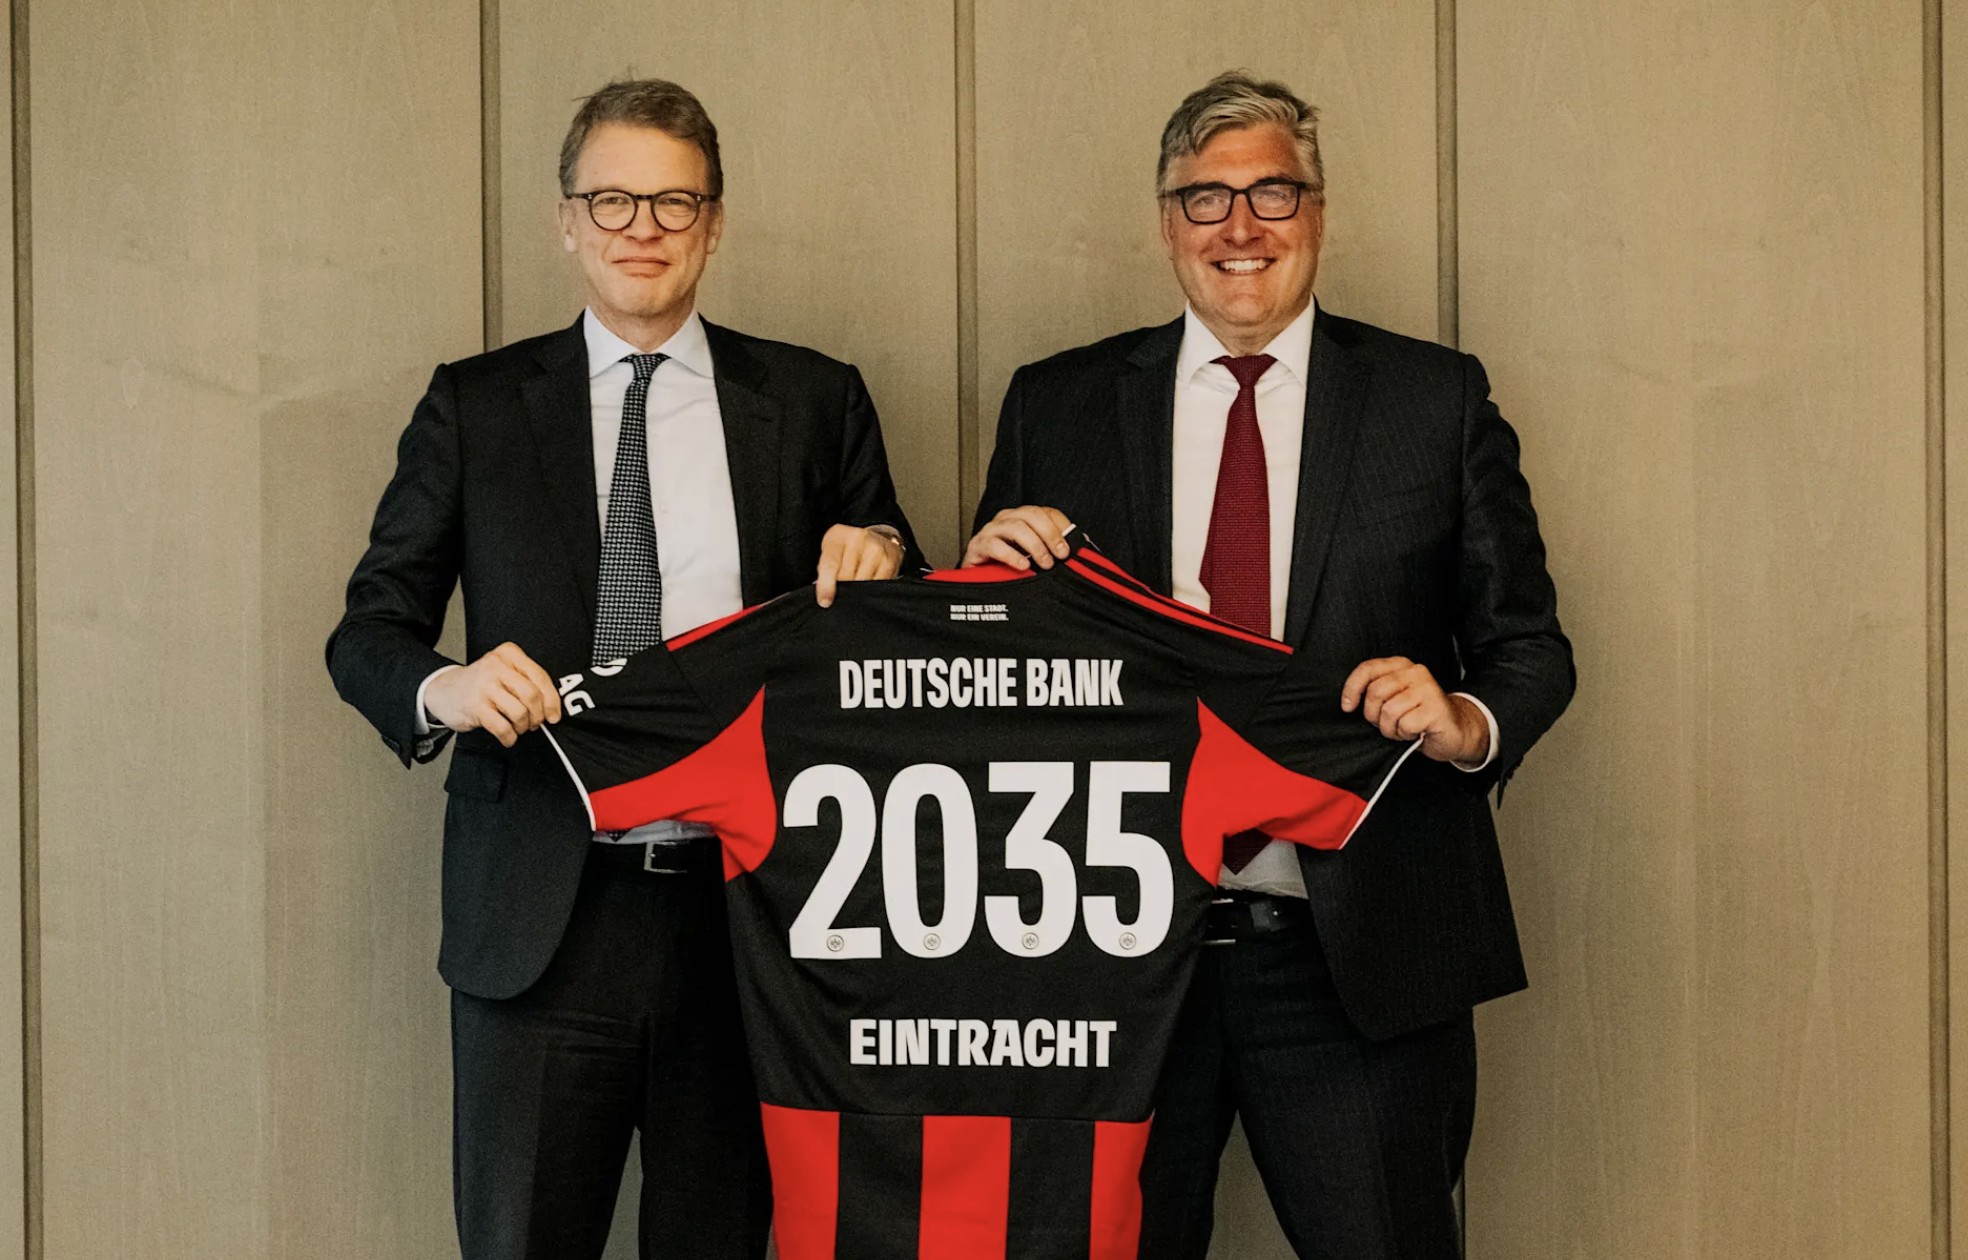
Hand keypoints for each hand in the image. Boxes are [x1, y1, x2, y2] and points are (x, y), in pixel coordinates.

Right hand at [424, 642, 562, 747]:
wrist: (442, 690)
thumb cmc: (481, 684)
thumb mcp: (504, 671)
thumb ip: (526, 681)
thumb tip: (552, 707)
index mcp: (508, 654)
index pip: (540, 677)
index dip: (552, 700)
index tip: (554, 715)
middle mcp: (496, 666)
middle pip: (532, 696)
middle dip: (538, 715)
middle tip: (534, 723)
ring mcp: (484, 686)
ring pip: (520, 712)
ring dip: (523, 727)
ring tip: (518, 727)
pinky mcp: (475, 706)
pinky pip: (503, 727)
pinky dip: (510, 737)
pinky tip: (507, 737)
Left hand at [816, 523, 905, 607]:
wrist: (877, 538)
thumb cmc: (847, 548)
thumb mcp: (831, 551)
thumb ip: (825, 571)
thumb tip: (825, 596)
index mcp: (838, 536)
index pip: (830, 564)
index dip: (826, 585)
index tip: (825, 602)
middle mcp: (858, 539)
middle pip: (846, 577)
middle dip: (843, 586)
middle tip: (844, 583)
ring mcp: (876, 550)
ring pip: (862, 583)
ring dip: (858, 588)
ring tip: (857, 578)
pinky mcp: (890, 561)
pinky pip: (877, 585)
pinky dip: (871, 588)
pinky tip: (869, 579)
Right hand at [961, 506, 1072, 569]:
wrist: (979, 580)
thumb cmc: (1008, 567)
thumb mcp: (1034, 557)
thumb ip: (1052, 551)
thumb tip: (1076, 550)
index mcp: (1023, 518)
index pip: (1046, 512)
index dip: (1062, 526)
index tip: (1071, 546)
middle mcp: (1007, 519)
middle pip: (1032, 515)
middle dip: (1051, 534)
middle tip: (1061, 554)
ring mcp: (992, 530)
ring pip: (1016, 527)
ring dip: (1035, 546)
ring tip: (1045, 563)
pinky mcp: (978, 545)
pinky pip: (995, 545)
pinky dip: (1012, 555)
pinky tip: (1023, 566)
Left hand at [1339, 657, 1489, 764]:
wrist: (1455, 731)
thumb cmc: (1419, 716)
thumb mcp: (1393, 699)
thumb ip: (1375, 693)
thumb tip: (1348, 702)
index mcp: (1401, 666)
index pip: (1367, 669)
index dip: (1351, 689)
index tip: (1348, 707)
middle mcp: (1415, 672)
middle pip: (1375, 693)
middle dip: (1374, 716)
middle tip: (1387, 723)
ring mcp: (1428, 689)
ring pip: (1389, 711)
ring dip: (1391, 728)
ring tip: (1403, 728)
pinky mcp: (1436, 708)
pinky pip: (1405, 724)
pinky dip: (1405, 735)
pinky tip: (1415, 732)